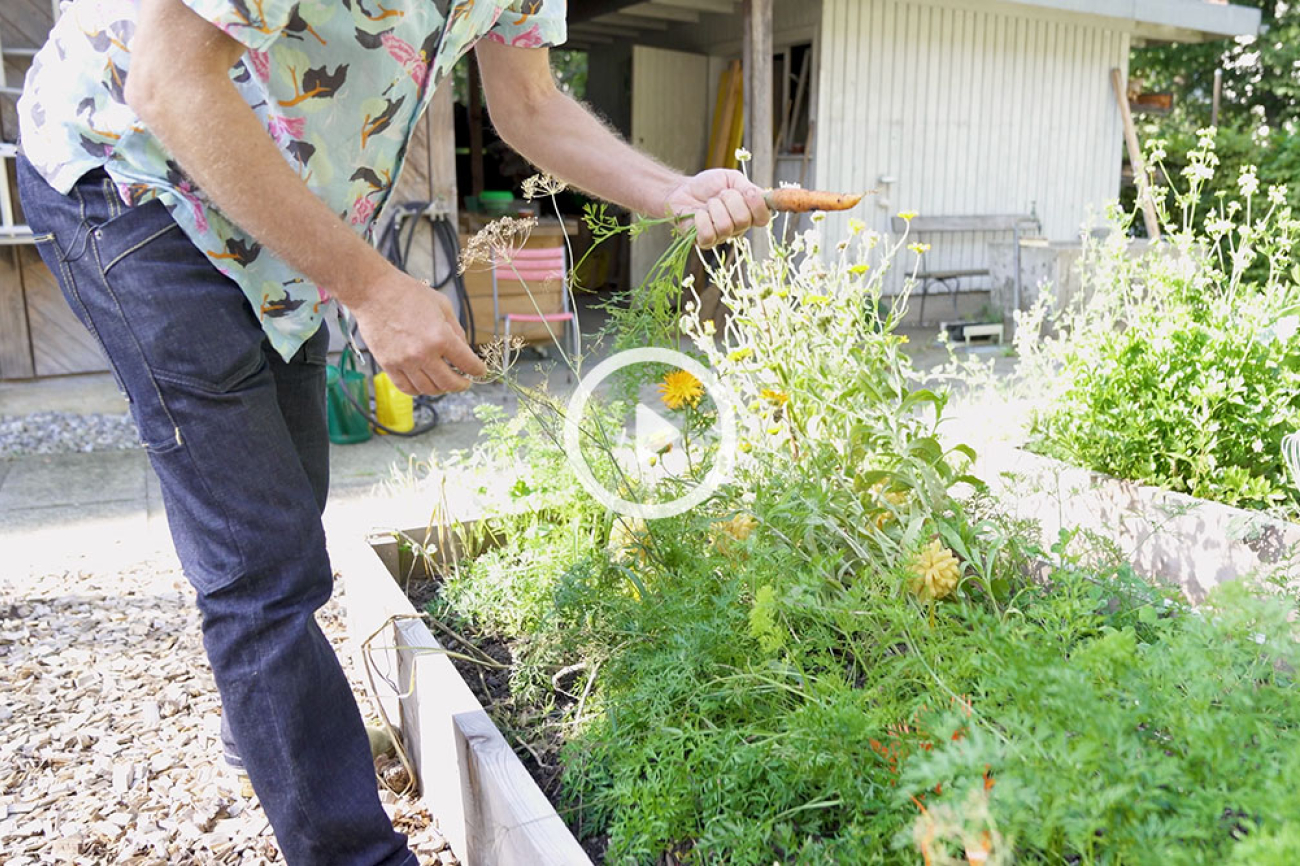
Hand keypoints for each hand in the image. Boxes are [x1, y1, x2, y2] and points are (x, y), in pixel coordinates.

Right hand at [351, 270, 486, 395]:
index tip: (479, 371)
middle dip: (461, 385)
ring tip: (444, 382)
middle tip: (464, 382)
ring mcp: (404, 362)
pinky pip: (406, 388)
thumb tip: (464, 349)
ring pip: (428, 389)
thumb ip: (456, 330)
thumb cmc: (408, 294)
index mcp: (440, 337)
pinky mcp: (388, 365)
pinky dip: (419, 390)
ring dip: (441, 389)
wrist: (374, 292)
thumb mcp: (443, 306)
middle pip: (448, 383)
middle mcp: (423, 354)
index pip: (467, 363)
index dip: (477, 370)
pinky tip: (424, 384)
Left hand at [662, 169, 771, 248]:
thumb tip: (760, 196)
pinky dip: (702, 219)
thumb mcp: (731, 179)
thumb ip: (747, 187)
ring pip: (725, 226)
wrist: (682, 190)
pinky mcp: (704, 242)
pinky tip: (699, 214)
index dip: (758, 205)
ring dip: (714, 207)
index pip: (764, 217)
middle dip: (730, 200)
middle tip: (720, 194)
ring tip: (708, 203)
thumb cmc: (708, 185)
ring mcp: (722, 237)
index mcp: (749, 213)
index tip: (748, 191)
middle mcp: (738, 228)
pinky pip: (708, 235)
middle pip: (743, 219)